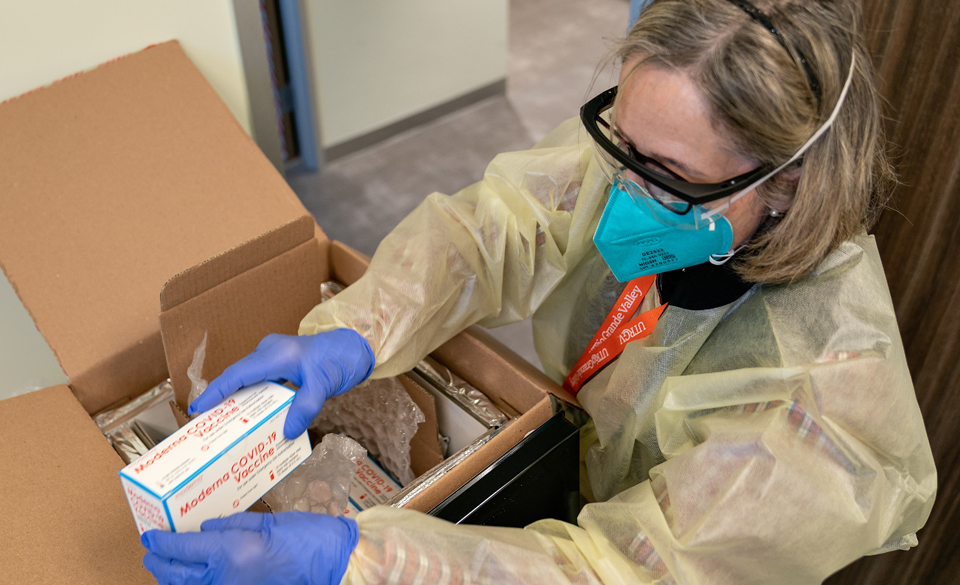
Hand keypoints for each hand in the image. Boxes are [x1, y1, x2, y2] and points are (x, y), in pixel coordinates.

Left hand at [141, 512, 357, 584]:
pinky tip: (194, 577)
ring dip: (173, 578)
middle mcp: (226, 578)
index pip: (181, 549)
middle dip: (159, 563)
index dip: (160, 542)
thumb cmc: (310, 538)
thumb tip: (205, 529)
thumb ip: (231, 525)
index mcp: (231, 552)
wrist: (336, 565)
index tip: (150, 534)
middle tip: (152, 550)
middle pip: (177, 575)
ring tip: (167, 565)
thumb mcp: (268, 521)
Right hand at [188, 330, 373, 438]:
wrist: (355, 346)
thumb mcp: (322, 387)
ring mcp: (274, 354)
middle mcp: (269, 351)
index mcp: (275, 355)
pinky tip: (251, 414)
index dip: (215, 392)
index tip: (198, 409)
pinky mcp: (279, 361)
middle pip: (237, 376)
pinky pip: (259, 379)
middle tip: (205, 422)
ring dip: (236, 398)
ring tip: (222, 422)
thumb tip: (285, 433)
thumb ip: (304, 409)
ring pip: (247, 378)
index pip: (237, 374)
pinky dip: (253, 396)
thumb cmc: (339, 359)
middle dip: (220, 398)